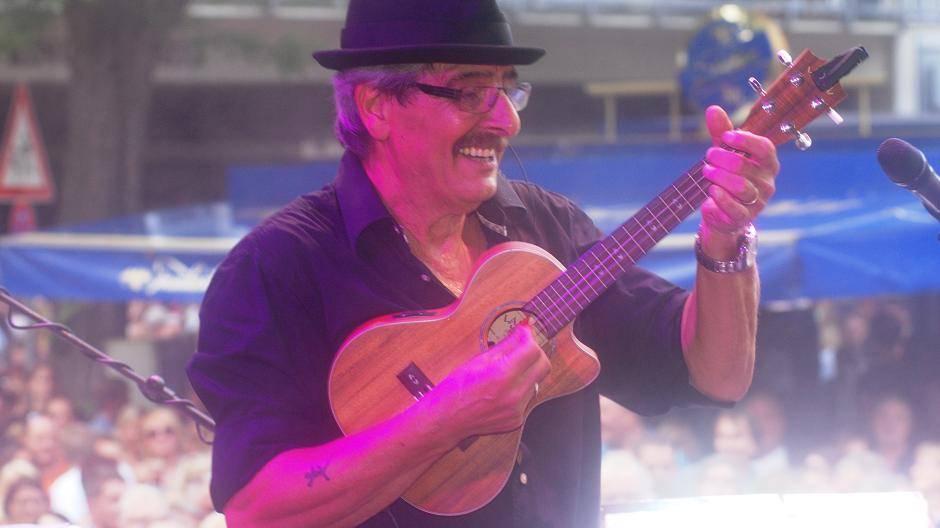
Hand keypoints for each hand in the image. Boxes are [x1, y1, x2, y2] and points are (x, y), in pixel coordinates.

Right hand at [421, 323, 550, 443]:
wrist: (447, 420)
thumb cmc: (456, 390)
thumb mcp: (478, 361)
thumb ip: (506, 345)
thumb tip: (523, 331)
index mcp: (501, 376)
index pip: (533, 350)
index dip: (529, 338)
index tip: (524, 334)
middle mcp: (513, 395)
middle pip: (544, 366)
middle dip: (535, 353)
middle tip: (522, 349)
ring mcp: (516, 410)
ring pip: (537, 382)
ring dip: (527, 373)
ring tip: (507, 373)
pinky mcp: (516, 420)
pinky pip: (528, 398)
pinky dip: (520, 390)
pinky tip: (503, 390)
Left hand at [700, 106, 778, 254]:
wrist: (722, 211)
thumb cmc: (727, 175)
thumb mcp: (724, 152)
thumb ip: (721, 132)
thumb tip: (713, 109)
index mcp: (768, 163)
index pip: (765, 148)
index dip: (745, 140)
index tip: (726, 137)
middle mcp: (767, 182)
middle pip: (745, 166)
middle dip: (722, 158)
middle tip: (709, 156)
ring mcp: (757, 201)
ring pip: (740, 186)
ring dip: (718, 177)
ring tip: (707, 172)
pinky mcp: (744, 217)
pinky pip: (734, 207)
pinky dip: (720, 197)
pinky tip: (711, 190)